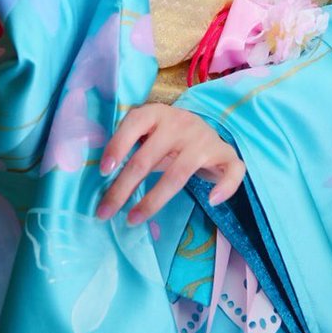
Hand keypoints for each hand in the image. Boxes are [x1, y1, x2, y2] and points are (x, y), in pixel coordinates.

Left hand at [96, 103, 245, 224]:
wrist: (206, 131)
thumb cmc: (168, 138)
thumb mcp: (148, 135)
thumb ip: (129, 147)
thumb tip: (100, 176)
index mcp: (158, 113)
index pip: (134, 123)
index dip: (117, 145)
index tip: (103, 171)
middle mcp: (181, 123)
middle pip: (148, 157)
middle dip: (123, 187)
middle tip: (105, 212)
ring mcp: (205, 139)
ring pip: (178, 174)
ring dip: (153, 200)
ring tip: (133, 219)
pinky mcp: (227, 155)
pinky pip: (231, 173)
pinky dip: (224, 187)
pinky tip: (212, 201)